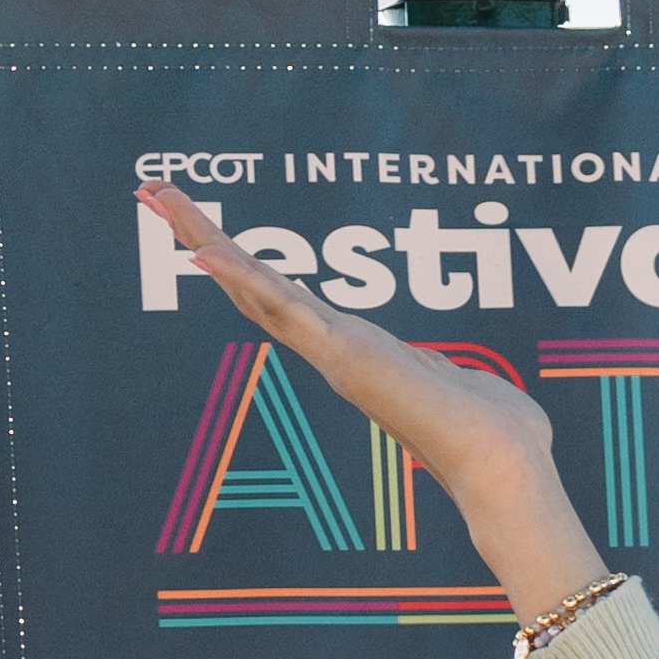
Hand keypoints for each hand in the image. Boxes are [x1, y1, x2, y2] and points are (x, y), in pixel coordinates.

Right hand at [137, 184, 605, 627]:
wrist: (505, 465)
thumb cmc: (502, 435)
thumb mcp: (470, 389)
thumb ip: (458, 382)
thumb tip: (479, 393)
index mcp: (359, 351)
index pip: (289, 300)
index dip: (247, 267)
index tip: (210, 238)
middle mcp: (337, 351)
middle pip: (255, 285)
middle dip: (203, 237)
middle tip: (153, 193)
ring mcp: (335, 354)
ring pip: (256, 288)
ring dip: (205, 239)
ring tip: (157, 197)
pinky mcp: (344, 357)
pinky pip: (284, 311)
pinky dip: (244, 279)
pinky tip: (204, 253)